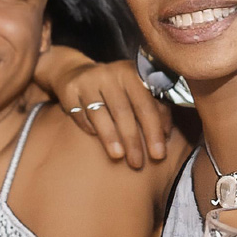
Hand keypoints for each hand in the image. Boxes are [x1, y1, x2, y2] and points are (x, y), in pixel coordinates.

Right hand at [34, 46, 171, 168]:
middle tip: (138, 164)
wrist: (77, 73)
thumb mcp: (136, 90)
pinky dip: (89, 129)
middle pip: (123, 111)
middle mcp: (110, 73)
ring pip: (100, 114)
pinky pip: (80, 114)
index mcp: (132, 72)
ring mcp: (88, 81)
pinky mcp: (69, 90)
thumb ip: (154, 106)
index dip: (153, 130)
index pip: (146, 104)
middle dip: (133, 139)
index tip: (159, 154)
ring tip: (118, 157)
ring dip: (110, 138)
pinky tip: (96, 140)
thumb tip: (166, 134)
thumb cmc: (116, 88)